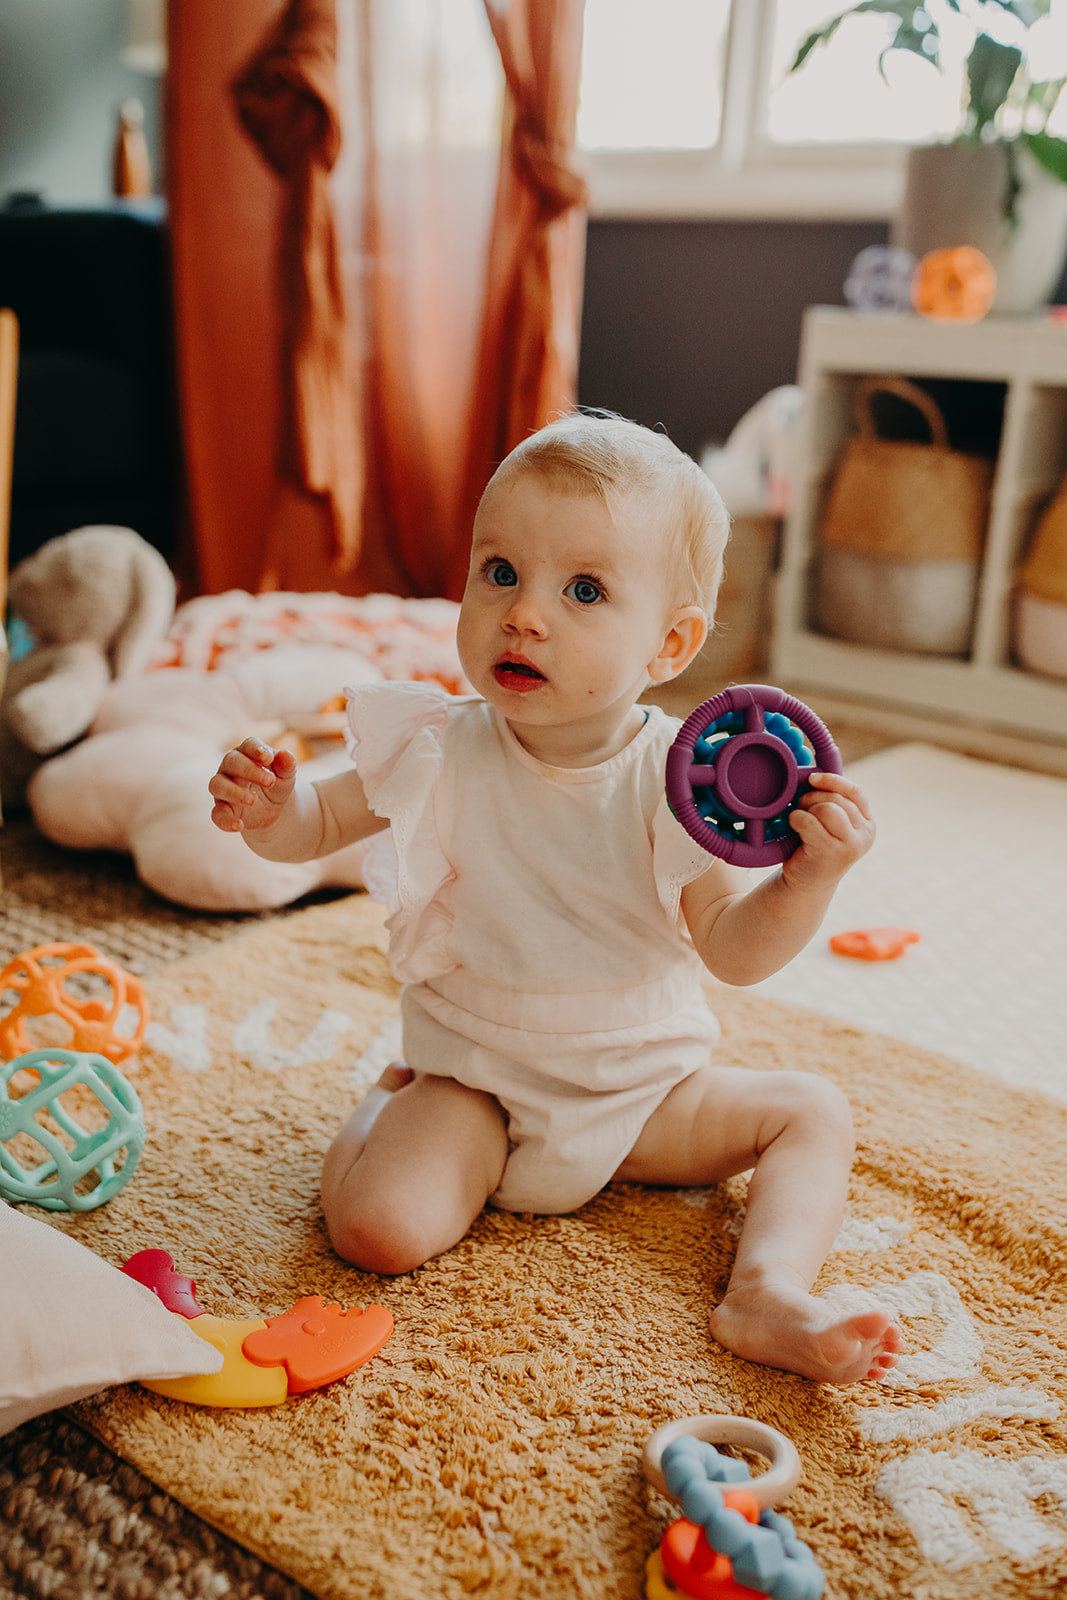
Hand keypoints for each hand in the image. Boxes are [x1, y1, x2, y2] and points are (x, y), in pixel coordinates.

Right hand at [208, 737, 297, 832]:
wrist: (273, 808)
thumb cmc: (276, 783)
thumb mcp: (286, 775)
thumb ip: (286, 765)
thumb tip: (286, 755)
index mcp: (247, 753)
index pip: (248, 745)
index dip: (256, 749)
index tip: (268, 758)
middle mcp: (230, 767)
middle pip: (231, 761)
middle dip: (249, 770)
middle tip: (269, 781)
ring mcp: (223, 788)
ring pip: (217, 785)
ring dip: (234, 792)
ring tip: (253, 800)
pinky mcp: (222, 809)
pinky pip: (217, 814)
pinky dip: (226, 820)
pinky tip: (240, 825)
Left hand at [783, 771, 874, 890]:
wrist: (805, 884)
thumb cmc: (813, 847)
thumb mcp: (828, 823)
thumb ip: (830, 801)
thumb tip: (813, 774)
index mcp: (867, 823)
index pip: (855, 792)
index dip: (833, 781)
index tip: (812, 778)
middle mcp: (865, 834)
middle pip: (836, 799)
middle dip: (812, 798)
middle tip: (800, 808)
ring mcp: (851, 846)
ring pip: (825, 809)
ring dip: (805, 809)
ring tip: (799, 820)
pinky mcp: (832, 854)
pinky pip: (809, 822)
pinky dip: (796, 820)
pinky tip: (795, 830)